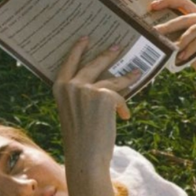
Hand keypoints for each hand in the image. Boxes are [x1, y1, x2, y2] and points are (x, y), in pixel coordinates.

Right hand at [52, 36, 141, 164]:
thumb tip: (105, 80)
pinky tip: (124, 117)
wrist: (85, 156)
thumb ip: (82, 95)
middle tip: (117, 46)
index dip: (77, 50)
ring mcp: (86, 88)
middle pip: (93, 64)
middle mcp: (71, 85)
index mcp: (59, 89)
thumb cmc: (81, 138)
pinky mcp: (103, 95)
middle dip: (107, 55)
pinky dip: (123, 107)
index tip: (85, 38)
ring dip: (126, 77)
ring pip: (111, 79)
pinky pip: (119, 96)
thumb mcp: (76, 112)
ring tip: (136, 72)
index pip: (68, 63)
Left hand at [148, 0, 195, 106]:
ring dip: (182, 40)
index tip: (152, 6)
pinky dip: (194, 45)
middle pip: (187, 16)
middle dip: (169, 24)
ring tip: (173, 51)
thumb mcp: (193, 54)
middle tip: (155, 31)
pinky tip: (186, 55)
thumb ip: (181, 44)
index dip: (168, 2)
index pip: (185, 5)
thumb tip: (158, 40)